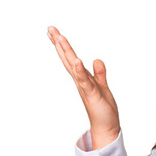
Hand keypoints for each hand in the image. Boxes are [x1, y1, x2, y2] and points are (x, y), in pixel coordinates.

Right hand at [48, 26, 119, 149]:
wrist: (105, 127)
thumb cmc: (102, 108)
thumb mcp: (102, 87)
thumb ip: (100, 74)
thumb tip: (96, 60)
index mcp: (82, 77)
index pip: (70, 58)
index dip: (62, 45)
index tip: (54, 31)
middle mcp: (80, 81)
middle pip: (68, 59)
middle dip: (59, 44)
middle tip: (50, 28)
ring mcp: (84, 86)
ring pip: (74, 66)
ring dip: (67, 52)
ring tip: (60, 38)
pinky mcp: (91, 93)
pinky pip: (85, 80)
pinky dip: (80, 70)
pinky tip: (78, 60)